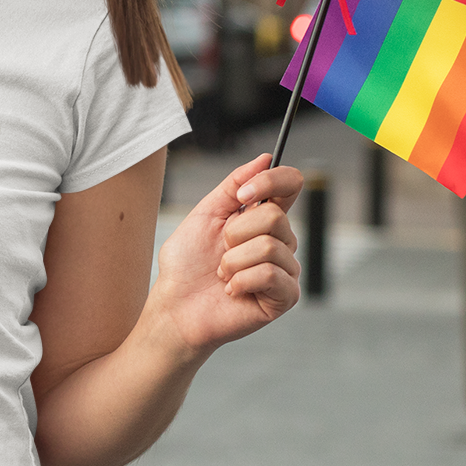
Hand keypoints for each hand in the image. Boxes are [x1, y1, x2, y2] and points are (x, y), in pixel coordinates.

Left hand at [149, 155, 302, 356]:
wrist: (175, 307)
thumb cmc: (187, 264)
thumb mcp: (205, 215)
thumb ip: (234, 186)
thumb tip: (265, 159)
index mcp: (262, 219)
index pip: (290, 185)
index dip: (272, 181)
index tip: (243, 194)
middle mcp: (280, 241)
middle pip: (275, 216)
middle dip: (235, 233)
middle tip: (220, 251)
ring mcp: (285, 269)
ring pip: (271, 246)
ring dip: (233, 261)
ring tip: (222, 274)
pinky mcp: (285, 296)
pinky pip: (272, 274)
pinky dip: (241, 280)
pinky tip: (231, 291)